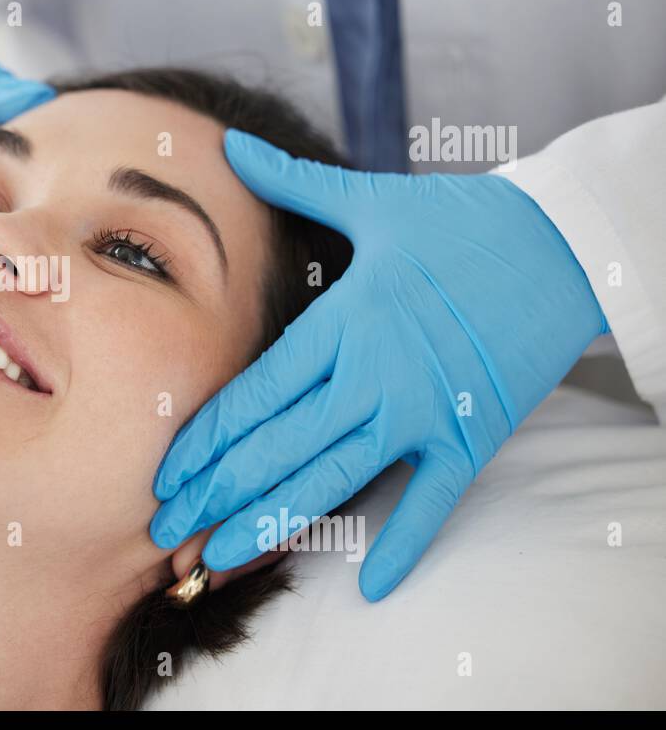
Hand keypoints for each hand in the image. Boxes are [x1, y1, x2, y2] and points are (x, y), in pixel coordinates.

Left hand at [151, 130, 606, 600]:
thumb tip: (232, 145)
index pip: (255, 394)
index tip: (164, 476)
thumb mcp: (372, 199)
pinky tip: (368, 584)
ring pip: (334, 479)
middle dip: (216, 493)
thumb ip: (294, 183)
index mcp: (343, 321)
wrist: (565, 243)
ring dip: (274, 523)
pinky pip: (433, 499)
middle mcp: (375, 373)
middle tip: (166, 532)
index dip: (204, 441)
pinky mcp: (472, 435)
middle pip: (278, 447)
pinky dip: (405, 541)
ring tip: (222, 560)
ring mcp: (424, 410)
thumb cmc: (462, 221)